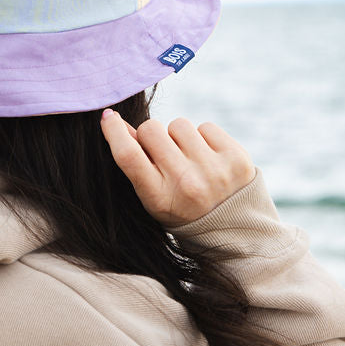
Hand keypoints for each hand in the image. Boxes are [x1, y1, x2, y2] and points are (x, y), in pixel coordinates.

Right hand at [100, 110, 255, 226]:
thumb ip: (135, 164)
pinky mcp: (236, 158)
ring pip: (178, 124)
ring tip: (189, 159)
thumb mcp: (153, 198)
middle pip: (150, 130)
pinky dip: (203, 138)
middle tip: (162, 153)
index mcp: (160, 199)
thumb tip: (113, 120)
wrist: (234, 228)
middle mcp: (187, 183)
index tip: (108, 117)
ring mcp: (214, 170)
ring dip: (178, 137)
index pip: (128, 155)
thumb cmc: (182, 208)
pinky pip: (205, 126)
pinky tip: (208, 159)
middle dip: (151, 135)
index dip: (114, 131)